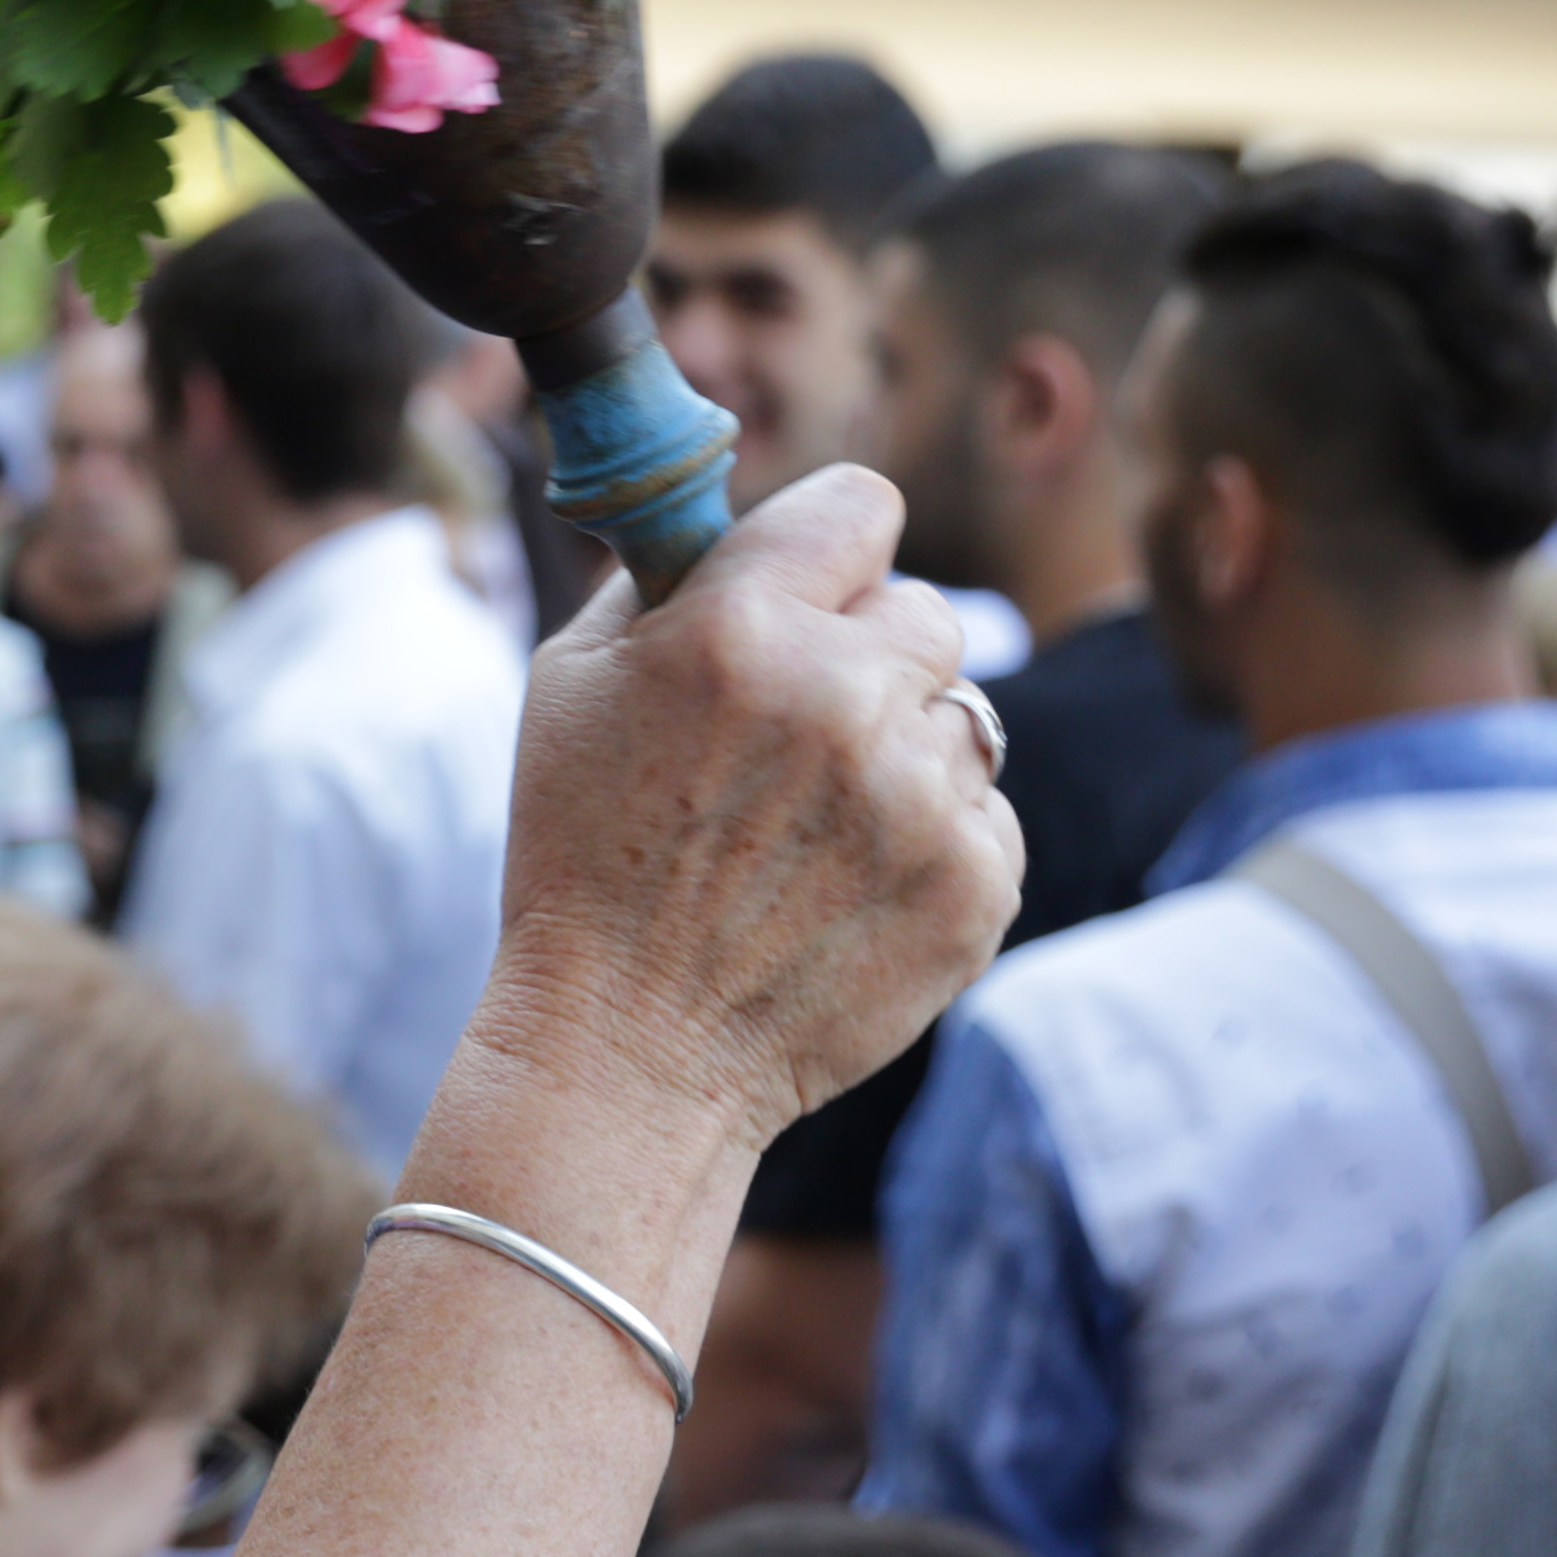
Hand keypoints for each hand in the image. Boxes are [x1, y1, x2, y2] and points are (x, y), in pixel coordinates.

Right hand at [467, 465, 1018, 1152]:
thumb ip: (660, 574)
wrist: (630, 1052)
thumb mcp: (570, 683)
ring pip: (961, 716)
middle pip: (924, 611)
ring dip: (899, 759)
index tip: (811, 593)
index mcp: (738, 628)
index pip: (863, 505)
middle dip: (866, 661)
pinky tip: (844, 892)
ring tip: (808, 835)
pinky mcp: (978, 882)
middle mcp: (843, 698)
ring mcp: (921, 797)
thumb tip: (733, 510)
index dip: (833, 549)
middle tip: (793, 744)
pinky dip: (929, 845)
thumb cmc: (584, 855)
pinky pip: (986, 812)